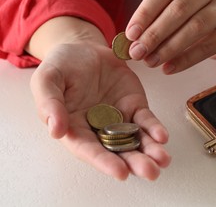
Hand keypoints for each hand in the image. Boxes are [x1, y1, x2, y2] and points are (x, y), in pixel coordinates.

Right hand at [30, 42, 170, 180]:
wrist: (84, 49)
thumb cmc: (61, 66)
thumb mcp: (47, 79)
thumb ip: (49, 103)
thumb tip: (56, 131)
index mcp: (74, 128)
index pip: (89, 149)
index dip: (104, 161)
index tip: (121, 172)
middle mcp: (98, 128)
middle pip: (117, 150)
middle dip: (135, 162)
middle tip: (151, 172)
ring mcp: (119, 118)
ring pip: (135, 139)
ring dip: (150, 150)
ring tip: (164, 160)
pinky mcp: (134, 105)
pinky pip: (146, 119)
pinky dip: (154, 128)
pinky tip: (162, 136)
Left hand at [126, 0, 215, 73]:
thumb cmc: (192, 13)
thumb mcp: (173, 7)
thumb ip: (154, 19)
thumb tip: (131, 41)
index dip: (144, 13)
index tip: (130, 34)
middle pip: (179, 9)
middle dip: (155, 33)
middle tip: (138, 52)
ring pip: (195, 27)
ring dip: (169, 48)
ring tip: (151, 62)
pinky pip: (208, 46)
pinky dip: (186, 59)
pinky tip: (169, 68)